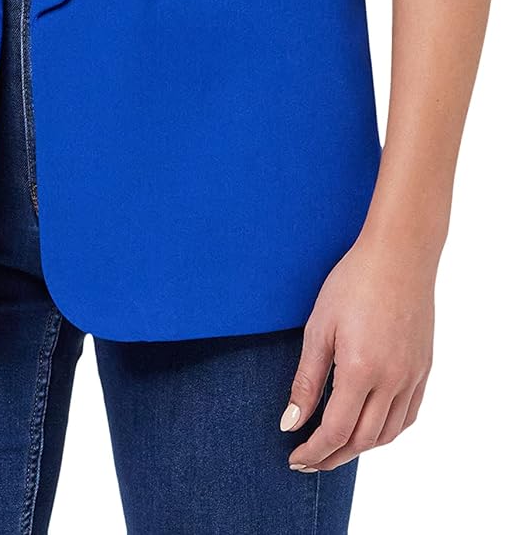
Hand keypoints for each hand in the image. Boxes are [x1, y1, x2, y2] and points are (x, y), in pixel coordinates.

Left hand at [279, 227, 434, 471]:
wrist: (399, 254)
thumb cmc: (354, 282)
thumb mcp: (319, 327)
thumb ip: (306, 380)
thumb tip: (291, 422)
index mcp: (361, 370)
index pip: (336, 431)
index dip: (314, 451)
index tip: (295, 458)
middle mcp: (392, 380)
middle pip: (362, 440)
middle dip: (333, 456)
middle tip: (309, 460)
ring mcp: (412, 376)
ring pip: (388, 433)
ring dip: (360, 448)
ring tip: (335, 447)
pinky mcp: (423, 368)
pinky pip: (408, 415)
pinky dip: (387, 431)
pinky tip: (370, 427)